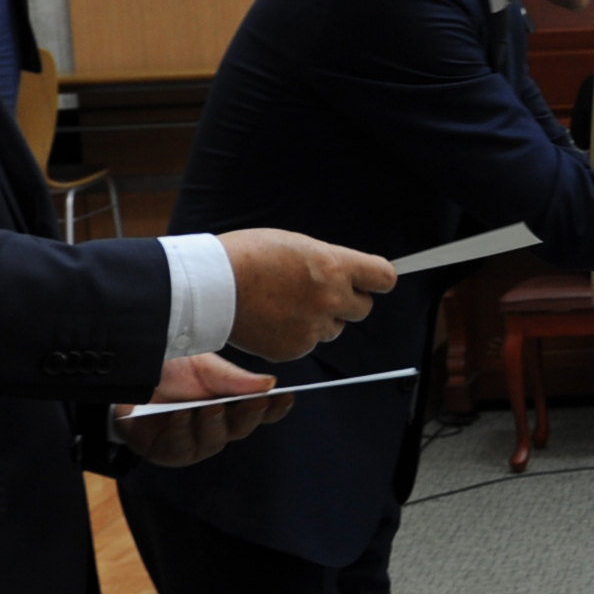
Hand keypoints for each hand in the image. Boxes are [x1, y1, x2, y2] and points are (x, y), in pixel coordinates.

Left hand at [114, 354, 290, 467]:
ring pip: (214, 440)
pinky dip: (182, 432)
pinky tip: (180, 416)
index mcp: (229, 401)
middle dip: (248, 415)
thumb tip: (270, 384)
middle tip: (254, 403)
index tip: (287, 397)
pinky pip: (182, 448)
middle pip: (241, 427)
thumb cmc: (164, 369)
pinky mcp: (168, 452)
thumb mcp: (200, 364)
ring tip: (210, 408)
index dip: (275, 408)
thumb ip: (232, 378)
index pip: (259, 410)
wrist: (121, 377)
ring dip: (213, 424)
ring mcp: (193, 441)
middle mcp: (215, 424)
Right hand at [216, 228, 393, 362]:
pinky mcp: (295, 349)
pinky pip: (307, 343)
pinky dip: (295, 335)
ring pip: (333, 328)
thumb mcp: (296, 244)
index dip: (378, 279)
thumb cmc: (248, 256)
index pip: (384, 277)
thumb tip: (345, 273)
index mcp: (334, 266)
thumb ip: (327, 261)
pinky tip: (272, 319)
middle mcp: (330, 299)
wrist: (210, 286)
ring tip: (286, 303)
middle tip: (319, 291)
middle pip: (363, 308)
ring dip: (320, 319)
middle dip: (347, 301)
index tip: (372, 280)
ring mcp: (313, 327)